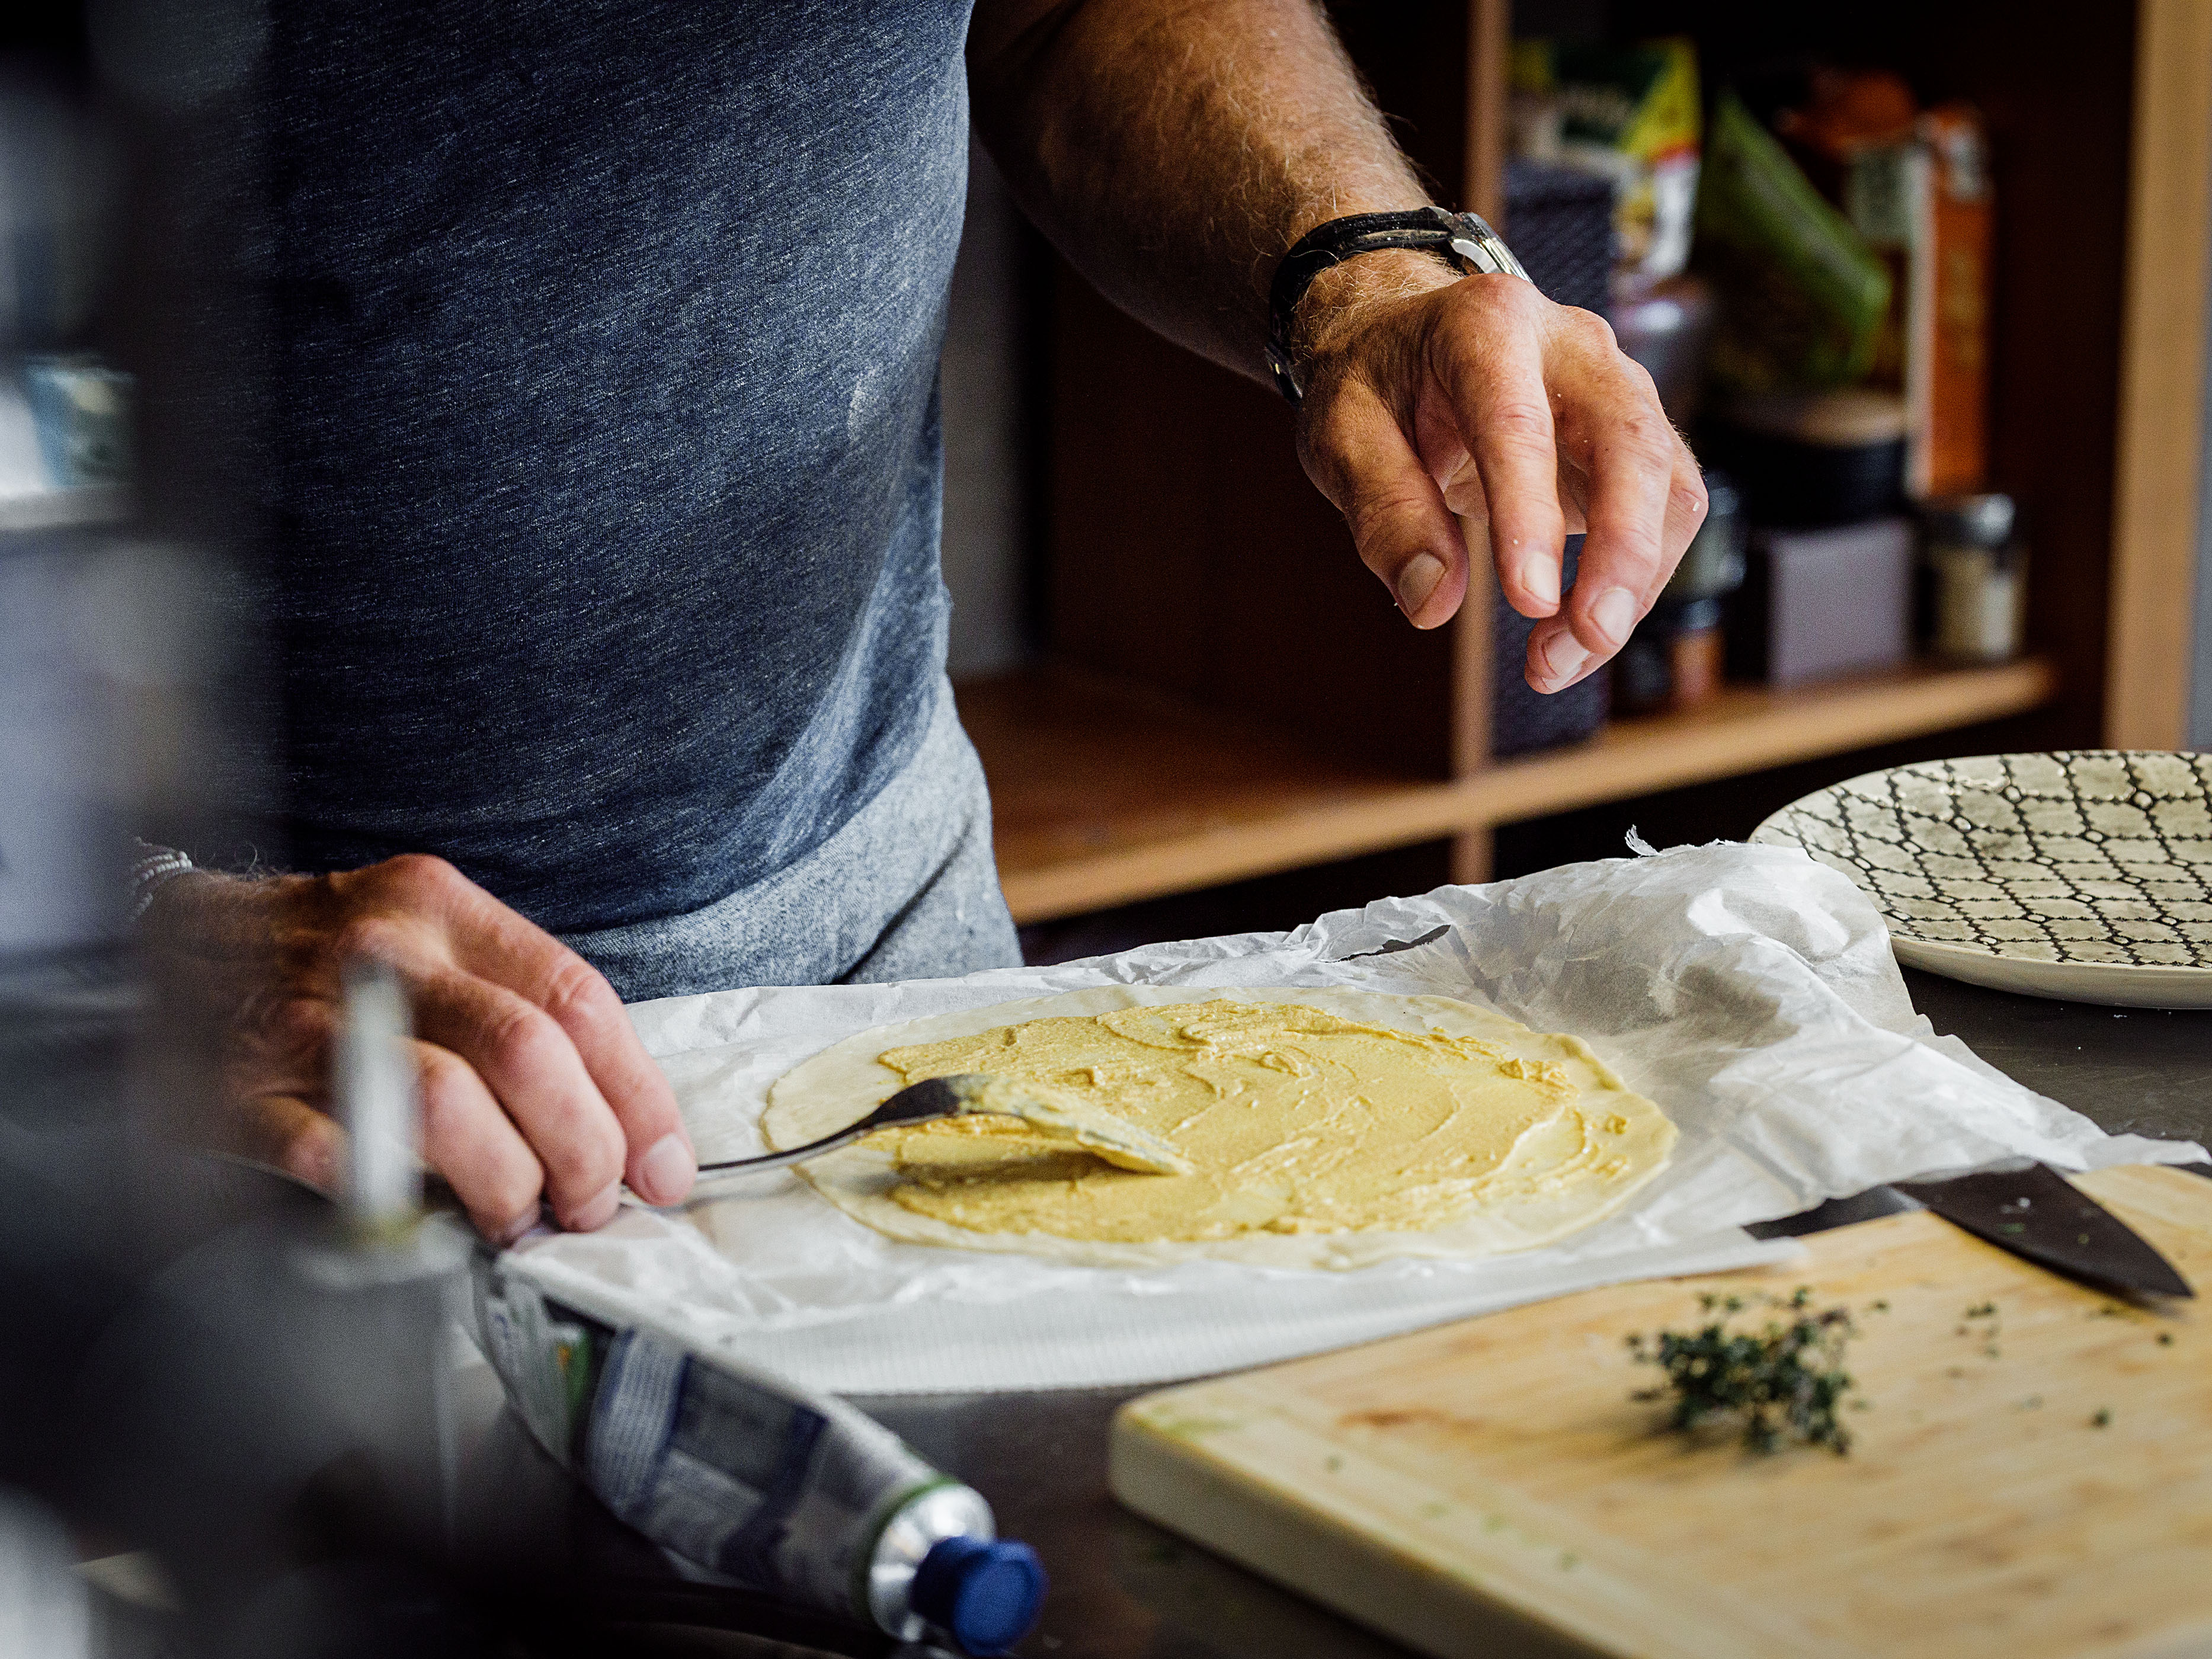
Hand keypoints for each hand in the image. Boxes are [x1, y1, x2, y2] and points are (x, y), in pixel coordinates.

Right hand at [141, 855, 695, 1239]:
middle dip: (581, 1148)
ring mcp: (307, 1021)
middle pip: (524, 1053)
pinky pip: (327, 1150)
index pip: (575, 1001)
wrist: (171, 945)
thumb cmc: (330, 958)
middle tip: (590, 1202)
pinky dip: (385, 1191)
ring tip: (518, 1216)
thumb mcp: (432, 942)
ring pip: (443, 1103)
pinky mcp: (238, 1091)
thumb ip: (520, 1011)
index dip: (636, 1095)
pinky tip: (415, 1211)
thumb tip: (622, 1122)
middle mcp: (382, 955)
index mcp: (443, 910)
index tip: (662, 1164)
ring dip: (503, 1180)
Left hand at [1292, 257, 1706, 692]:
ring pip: (1666, 484)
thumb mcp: (1343, 438)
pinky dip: (1630, 584)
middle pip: (1631, 441)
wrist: (1409, 340)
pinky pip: (1664, 513)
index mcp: (1487, 326)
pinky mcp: (1636, 440)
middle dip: (1623, 550)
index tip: (1529, 602)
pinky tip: (1573, 637)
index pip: (1517, 422)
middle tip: (1586, 639)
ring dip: (1629, 584)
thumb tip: (1433, 603)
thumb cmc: (1375, 387)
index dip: (1530, 514)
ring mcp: (1619, 390)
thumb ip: (1385, 514)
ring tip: (1556, 662)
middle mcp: (1574, 346)